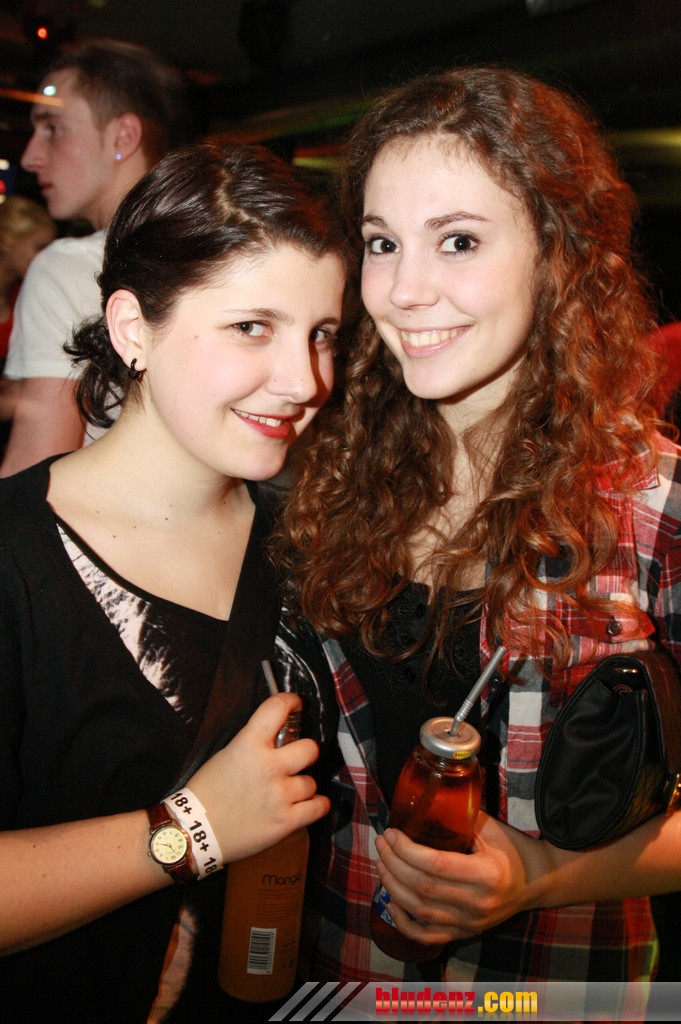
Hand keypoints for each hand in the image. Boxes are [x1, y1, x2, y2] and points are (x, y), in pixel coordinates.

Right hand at [188, 692, 329, 862]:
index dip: (290, 702)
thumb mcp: (226, 755)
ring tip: (287, 793)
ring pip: (311, 782)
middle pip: (310, 748)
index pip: (277, 708)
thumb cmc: (207, 793)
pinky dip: (316, 805)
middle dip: (305, 753)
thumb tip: (277, 736)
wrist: (194, 831)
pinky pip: (318, 807)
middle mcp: (268, 766)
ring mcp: (279, 795)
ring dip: (302, 787)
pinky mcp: (286, 821)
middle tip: (296, 759)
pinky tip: (309, 804)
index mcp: (249, 745)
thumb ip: (253, 743)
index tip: (295, 705)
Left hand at [374, 811, 550, 946]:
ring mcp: (471, 923)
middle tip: (381, 843)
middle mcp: (478, 904)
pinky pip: (428, 936)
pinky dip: (405, 923)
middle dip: (394, 864)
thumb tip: (424, 802)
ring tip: (381, 864)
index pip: (437, 865)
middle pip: (424, 888)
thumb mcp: (490, 828)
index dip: (407, 850)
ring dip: (394, 887)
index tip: (391, 833)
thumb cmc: (513, 849)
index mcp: (487, 875)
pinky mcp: (465, 933)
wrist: (537, 881)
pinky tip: (390, 904)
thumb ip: (459, 817)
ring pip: (421, 911)